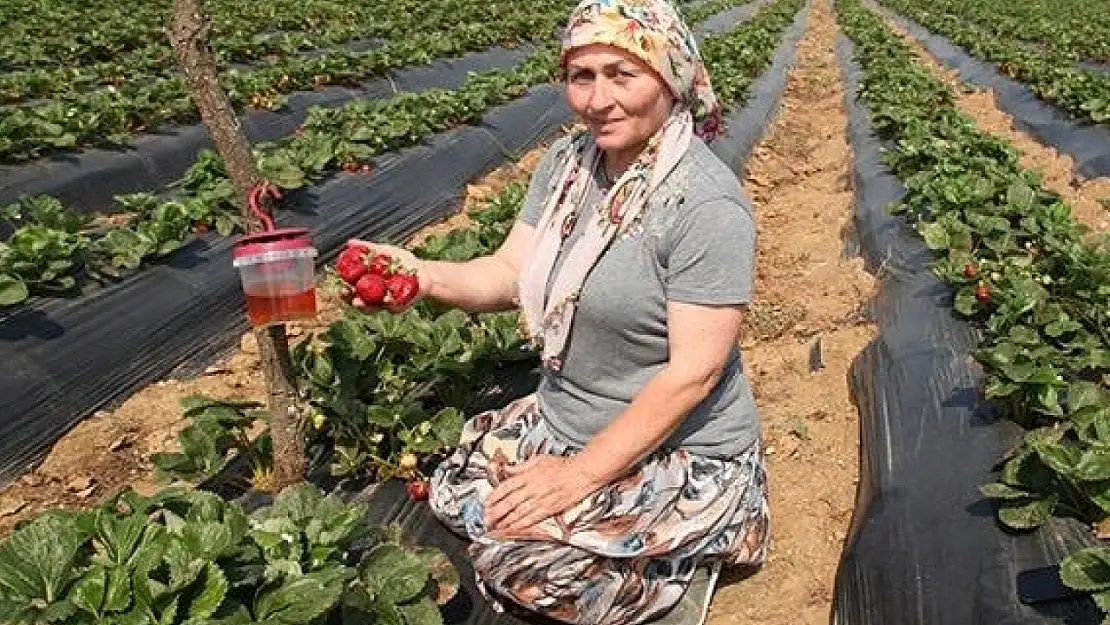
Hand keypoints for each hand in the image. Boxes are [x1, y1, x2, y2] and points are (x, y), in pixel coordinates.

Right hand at [345, 239, 431, 312]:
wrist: (424, 271)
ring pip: (372, 308)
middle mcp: (375, 297)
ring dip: (365, 307)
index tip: (340, 287)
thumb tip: (350, 243)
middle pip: (359, 303)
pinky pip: (391, 307)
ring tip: (360, 302)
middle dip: (352, 301)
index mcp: (369, 285)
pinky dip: (387, 304)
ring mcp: (386, 303)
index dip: (344, 291)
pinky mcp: (399, 306)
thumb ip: (368, 249)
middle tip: (348, 296)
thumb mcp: (385, 252)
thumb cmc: (403, 262)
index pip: (352, 291)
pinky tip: (384, 301)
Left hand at [483, 455, 602, 531]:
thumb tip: (507, 469)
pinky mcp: (550, 509)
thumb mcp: (540, 459)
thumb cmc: (564, 465)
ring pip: (519, 512)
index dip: (494, 496)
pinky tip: (513, 529)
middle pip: (510, 502)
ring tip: (495, 527)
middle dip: (496, 512)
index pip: (506, 486)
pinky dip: (521, 525)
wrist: (582, 473)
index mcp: (529, 474)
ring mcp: (541, 499)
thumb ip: (521, 466)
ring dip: (505, 521)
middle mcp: (533, 488)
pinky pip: (532, 518)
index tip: (487, 503)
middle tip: (486, 519)